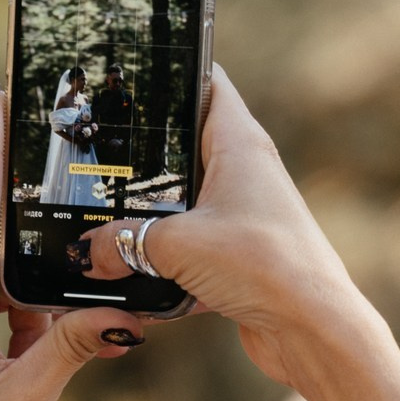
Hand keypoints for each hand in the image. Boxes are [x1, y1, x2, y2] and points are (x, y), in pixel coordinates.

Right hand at [102, 68, 399, 400]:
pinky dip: (164, 262)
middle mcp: (247, 172)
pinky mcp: (242, 258)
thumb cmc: (262, 266)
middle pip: (186, 145)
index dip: (169, 70)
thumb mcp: (175, 245)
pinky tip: (132, 279)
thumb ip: (120, 243)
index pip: (204, 82)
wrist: (314, 332)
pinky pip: (192, 249)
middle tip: (92, 153)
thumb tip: (85, 253)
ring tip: (101, 218)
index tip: (127, 69)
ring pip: (185, 202)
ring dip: (149, 214)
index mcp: (238, 143)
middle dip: (142, 154)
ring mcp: (247, 215)